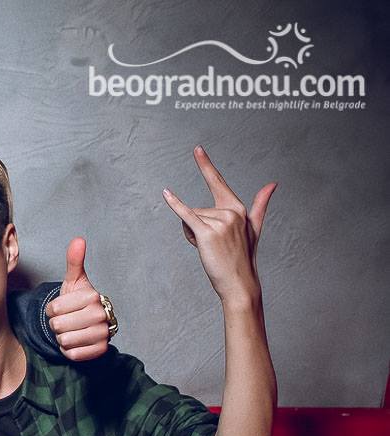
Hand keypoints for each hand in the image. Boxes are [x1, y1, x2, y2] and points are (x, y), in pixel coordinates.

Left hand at [45, 237, 110, 360]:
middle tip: (66, 320)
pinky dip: (69, 350)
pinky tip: (76, 341)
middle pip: (59, 326)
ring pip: (65, 341)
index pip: (55, 308)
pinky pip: (73, 354)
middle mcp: (101, 315)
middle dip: (56, 324)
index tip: (60, 308)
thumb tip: (78, 240)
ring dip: (62, 337)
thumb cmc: (78, 301)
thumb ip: (74, 261)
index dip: (52, 309)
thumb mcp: (74, 281)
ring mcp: (103, 333)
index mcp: (93, 297)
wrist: (89, 323)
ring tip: (71, 330)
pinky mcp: (101, 350)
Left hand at [163, 146, 275, 305]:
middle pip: (196, 211)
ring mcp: (220, 221)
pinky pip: (187, 215)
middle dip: (196, 229)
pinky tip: (166, 194)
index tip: (197, 149)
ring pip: (190, 220)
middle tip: (213, 246)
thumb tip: (272, 184)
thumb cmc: (243, 256)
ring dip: (192, 236)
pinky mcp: (207, 232)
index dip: (206, 165)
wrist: (239, 282)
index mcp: (238, 208)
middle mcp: (231, 211)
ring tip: (210, 249)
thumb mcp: (254, 227)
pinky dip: (176, 205)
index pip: (218, 183)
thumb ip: (260, 204)